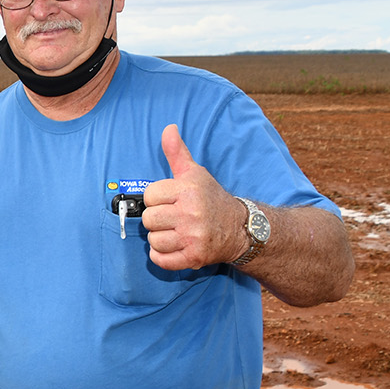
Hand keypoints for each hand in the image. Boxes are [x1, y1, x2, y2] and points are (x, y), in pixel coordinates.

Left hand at [142, 124, 244, 269]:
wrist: (241, 228)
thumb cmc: (211, 199)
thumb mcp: (195, 173)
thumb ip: (177, 152)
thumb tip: (168, 128)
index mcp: (188, 191)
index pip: (149, 196)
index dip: (156, 199)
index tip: (170, 201)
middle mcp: (191, 214)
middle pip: (148, 219)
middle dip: (157, 219)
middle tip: (173, 218)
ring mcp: (193, 237)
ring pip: (153, 240)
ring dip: (161, 239)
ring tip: (177, 232)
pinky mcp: (194, 258)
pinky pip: (160, 260)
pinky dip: (163, 256)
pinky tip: (176, 246)